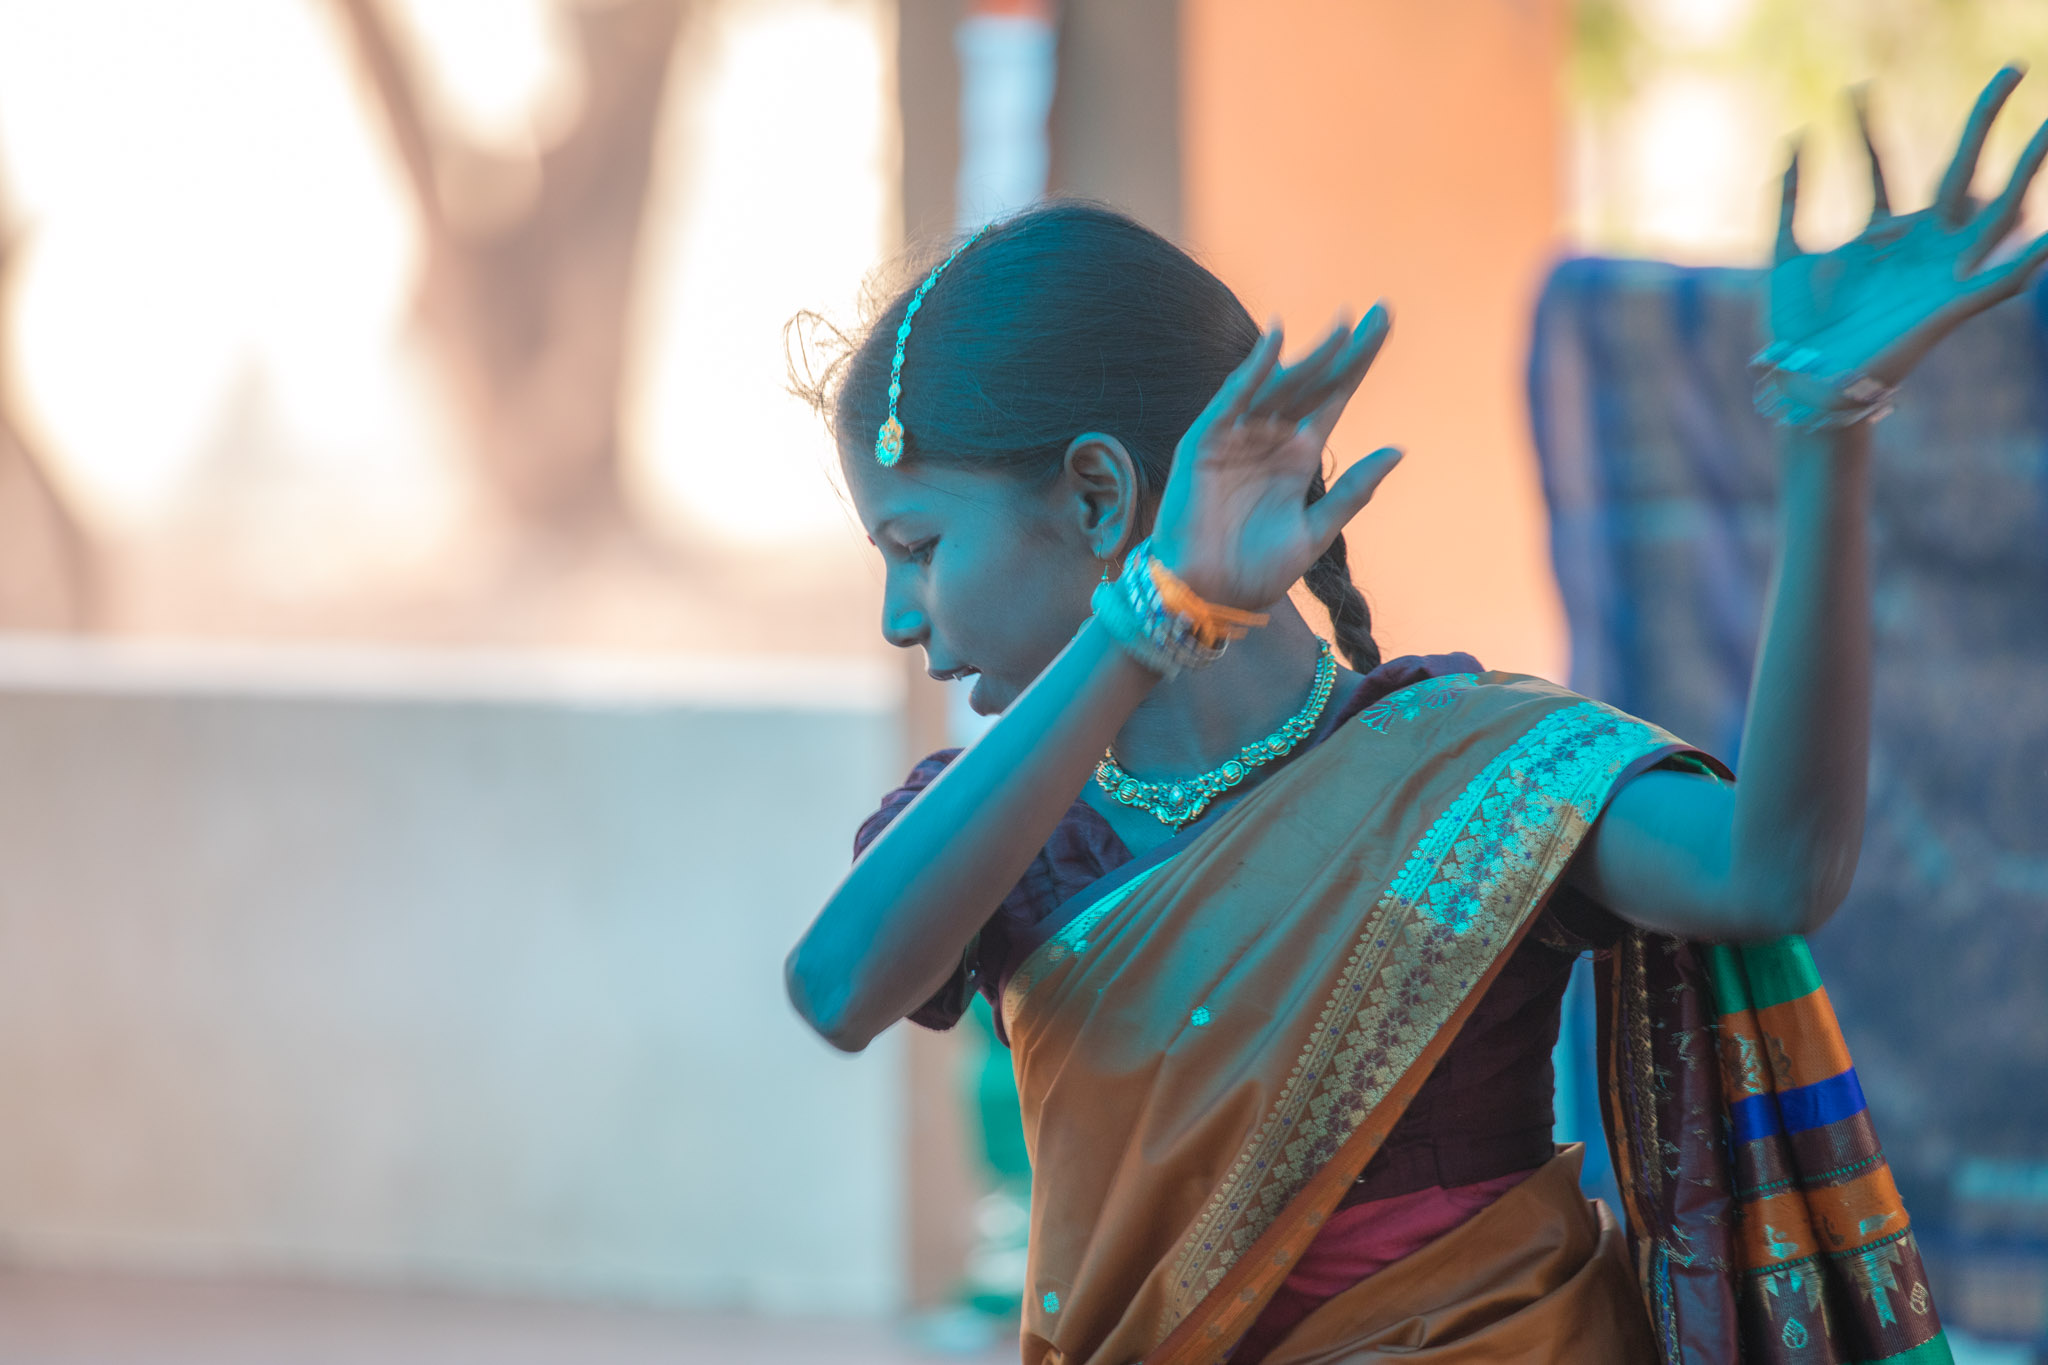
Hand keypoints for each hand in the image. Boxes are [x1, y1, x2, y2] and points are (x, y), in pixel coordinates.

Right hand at [1148, 306, 1400, 609]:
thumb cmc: (1256, 573)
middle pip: (1313, 383)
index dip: (1358, 363)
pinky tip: (1275, 341)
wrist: (1208, 599)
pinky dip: (1251, 371)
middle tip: (1380, 313)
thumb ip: (1353, 492)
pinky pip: (1231, 401)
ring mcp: (1237, 438)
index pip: (1334, 397)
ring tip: (1345, 327)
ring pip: (1280, 387)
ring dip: (1311, 357)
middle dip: (1344, 350)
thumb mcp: (1316, 533)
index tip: (1384, 325)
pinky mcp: (1205, 445)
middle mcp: (1270, 439)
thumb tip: (1399, 449)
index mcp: (1298, 457)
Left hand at [1766, 66, 2047, 388]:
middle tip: (2013, 68)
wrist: (1805, 384)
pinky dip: (2026, 261)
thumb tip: (1794, 139)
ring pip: (1996, 212)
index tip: (1852, 89)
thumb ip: (1788, 200)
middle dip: (1986, 121)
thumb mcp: (1786, 253)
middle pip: (1960, 171)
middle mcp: (1918, 246)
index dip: (1866, 130)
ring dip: (2027, 170)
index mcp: (1879, 235)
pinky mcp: (1950, 308)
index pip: (1880, 167)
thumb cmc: (1798, 329)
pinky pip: (1999, 282)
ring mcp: (1939, 273)